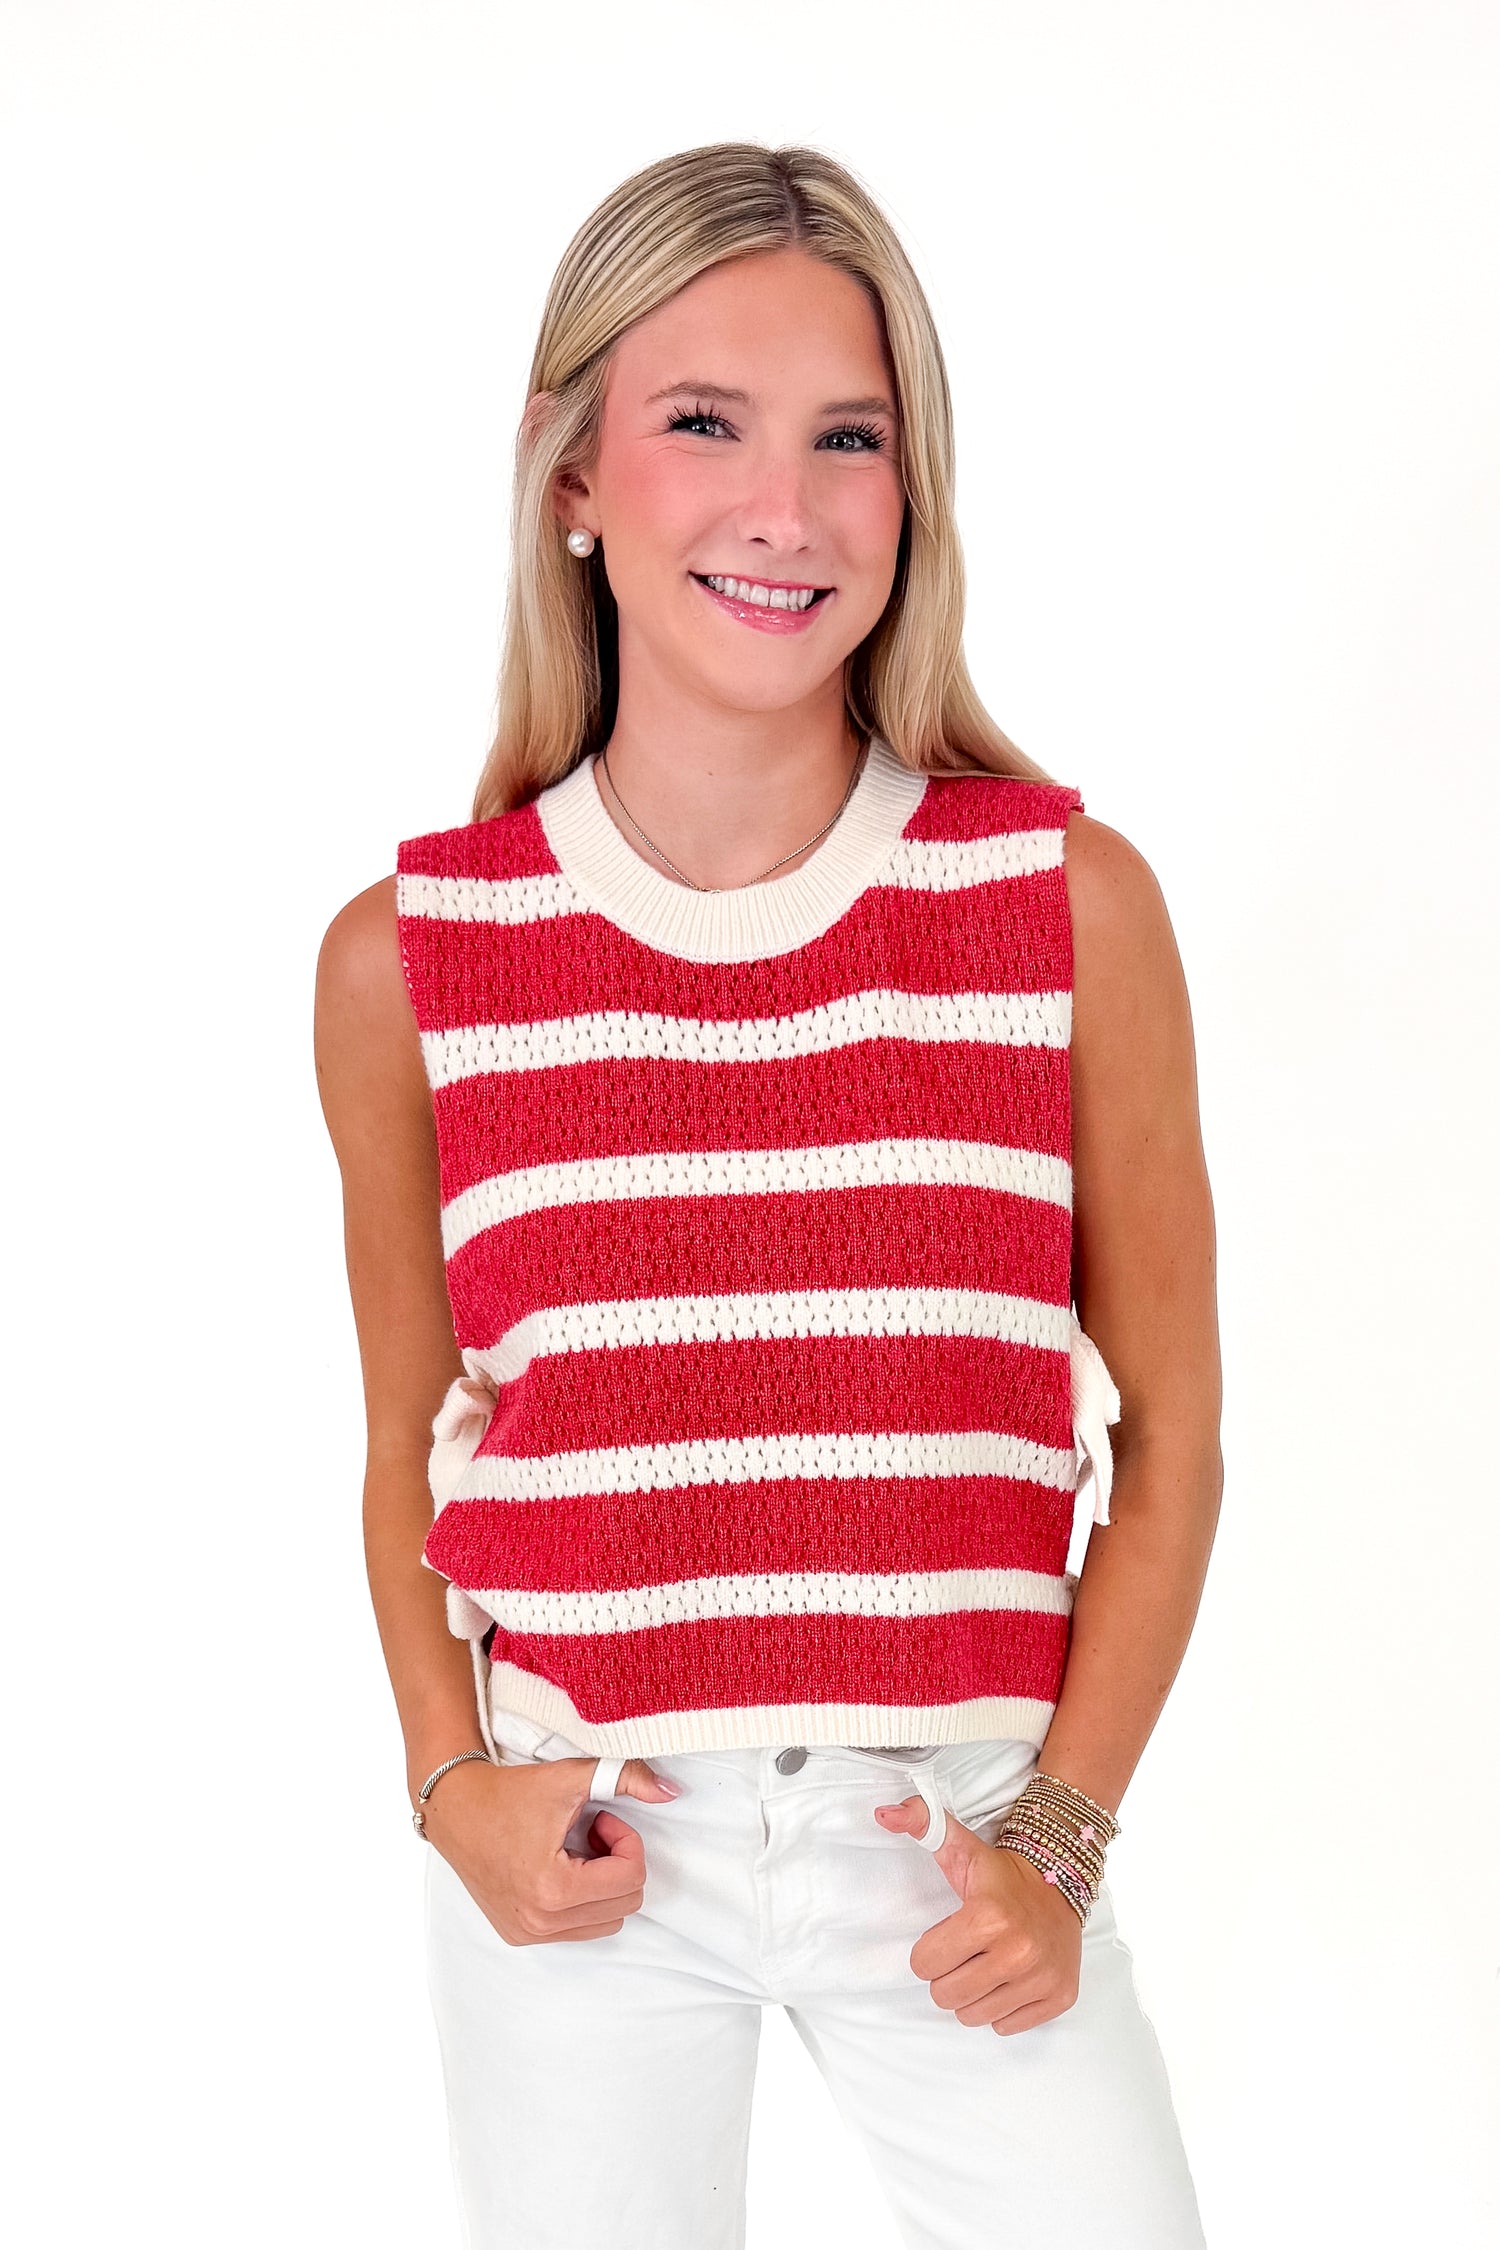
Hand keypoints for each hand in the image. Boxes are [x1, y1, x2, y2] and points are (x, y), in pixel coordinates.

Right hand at [420, 1753, 681, 1947]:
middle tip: (590, 1833)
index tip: (600, 1818)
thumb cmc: (511, 1792)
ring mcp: (528, 1934)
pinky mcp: (519, 1935)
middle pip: (625, 1905)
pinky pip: (576, 1929)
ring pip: (605, 1922)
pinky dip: (581, 1900)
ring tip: (574, 1852)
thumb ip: (627, 1777)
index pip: (631, 1879)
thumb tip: (673, 1792)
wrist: (455, 1808)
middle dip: (617, 1863)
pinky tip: (558, 1868)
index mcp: (554, 1890)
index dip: (626, 1841)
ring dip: (602, 1885)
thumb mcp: (571, 1777)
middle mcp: (541, 1922)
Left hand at [875, 1790, 1083, 2034]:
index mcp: (989, 1916)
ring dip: (973, 1994)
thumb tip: (884, 1813)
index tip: (947, 1934)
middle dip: (947, 1975)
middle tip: (966, 1952)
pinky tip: (1010, 1977)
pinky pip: (1007, 2026)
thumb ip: (922, 1823)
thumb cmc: (1003, 1874)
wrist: (1063, 1881)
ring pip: (974, 2016)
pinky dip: (1003, 2007)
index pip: (924, 1964)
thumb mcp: (962, 1847)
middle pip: (945, 1996)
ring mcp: (1041, 1978)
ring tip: (987, 1964)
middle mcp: (1019, 1952)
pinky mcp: (1059, 1997)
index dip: (929, 1950)